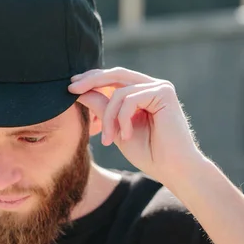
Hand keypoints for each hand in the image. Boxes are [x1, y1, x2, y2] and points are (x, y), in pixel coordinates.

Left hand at [68, 67, 204, 184]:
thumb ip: (101, 107)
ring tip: (109, 139)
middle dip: (91, 81)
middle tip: (71, 90)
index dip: (92, 79)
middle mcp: (151, 86)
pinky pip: (130, 99)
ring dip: (108, 117)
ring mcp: (159, 87)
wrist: (172, 169)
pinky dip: (123, 119)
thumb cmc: (147, 152)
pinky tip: (127, 136)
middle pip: (115, 74)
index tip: (71, 87)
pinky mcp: (164, 92)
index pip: (113, 78)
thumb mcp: (116, 127)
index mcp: (142, 92)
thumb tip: (78, 90)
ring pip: (119, 92)